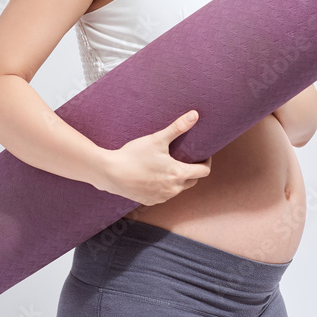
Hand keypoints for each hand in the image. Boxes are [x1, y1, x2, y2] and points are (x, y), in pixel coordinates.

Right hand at [97, 110, 211, 204]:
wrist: (110, 173)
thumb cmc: (134, 155)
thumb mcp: (157, 139)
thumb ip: (178, 128)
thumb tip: (195, 115)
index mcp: (178, 174)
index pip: (203, 172)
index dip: (206, 162)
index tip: (203, 155)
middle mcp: (173, 189)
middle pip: (193, 181)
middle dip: (192, 171)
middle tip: (185, 159)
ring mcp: (162, 197)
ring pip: (178, 189)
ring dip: (178, 180)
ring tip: (170, 166)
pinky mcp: (151, 201)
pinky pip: (164, 194)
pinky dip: (164, 186)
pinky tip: (155, 176)